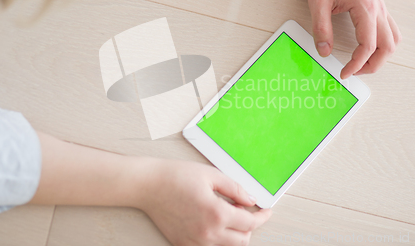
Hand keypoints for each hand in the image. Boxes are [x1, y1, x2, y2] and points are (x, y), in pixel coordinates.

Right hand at [139, 159, 271, 245]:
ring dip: (234, 233)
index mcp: (217, 214)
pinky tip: (213, 222)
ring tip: (225, 212)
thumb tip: (251, 199)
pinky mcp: (184, 244)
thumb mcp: (212, 175)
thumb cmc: (177, 176)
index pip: (250, 223)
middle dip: (249, 225)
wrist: (148, 186)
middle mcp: (207, 233)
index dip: (262, 216)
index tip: (266, 210)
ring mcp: (195, 242)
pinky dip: (218, 238)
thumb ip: (235, 189)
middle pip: (242, 240)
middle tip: (241, 207)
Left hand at [306, 0, 400, 78]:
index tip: (344, 72)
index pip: (368, 45)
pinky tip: (369, 48)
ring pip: (393, 39)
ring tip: (362, 64)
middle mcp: (378, 9)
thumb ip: (321, 28)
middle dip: (373, 65)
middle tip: (354, 72)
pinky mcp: (378, 7)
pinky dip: (384, 44)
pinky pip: (390, 30)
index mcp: (365, 8)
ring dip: (382, 56)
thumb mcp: (318, 1)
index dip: (356, 64)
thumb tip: (324, 51)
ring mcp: (381, 8)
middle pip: (388, 47)